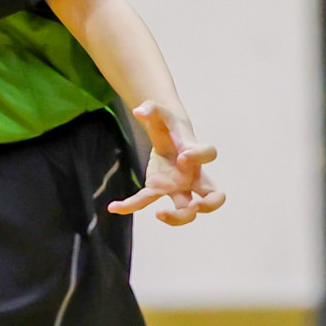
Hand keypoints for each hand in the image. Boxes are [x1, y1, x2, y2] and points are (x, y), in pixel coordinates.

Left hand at [108, 102, 223, 225]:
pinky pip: (146, 201)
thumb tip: (140, 111)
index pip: (209, 154)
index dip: (199, 156)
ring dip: (178, 217)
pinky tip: (113, 207)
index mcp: (194, 151)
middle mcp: (193, 174)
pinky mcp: (159, 189)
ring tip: (160, 214)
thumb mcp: (160, 113)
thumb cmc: (169, 125)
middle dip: (208, 205)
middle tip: (194, 206)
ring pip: (187, 210)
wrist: (167, 136)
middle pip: (213, 196)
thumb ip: (152, 109)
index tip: (182, 156)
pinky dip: (130, 205)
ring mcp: (178, 186)